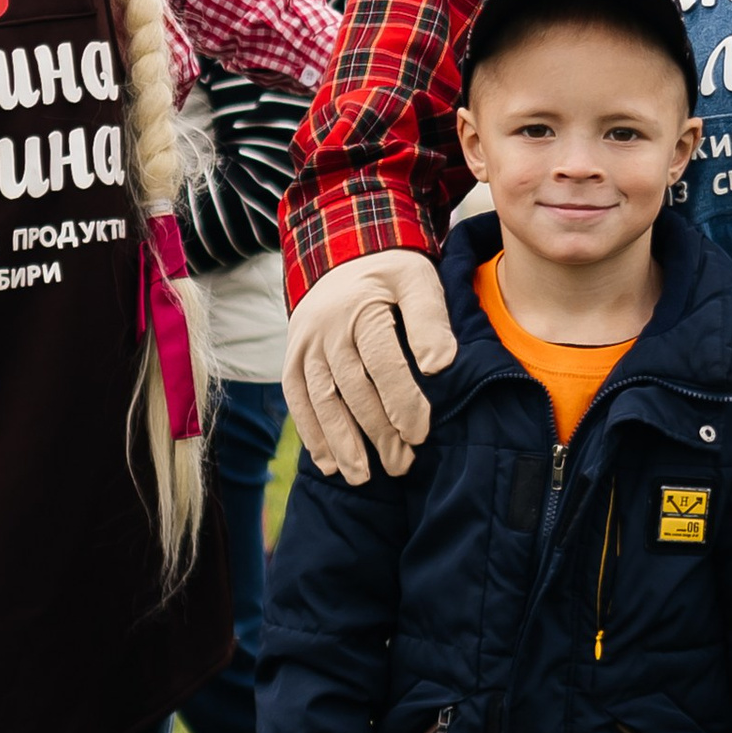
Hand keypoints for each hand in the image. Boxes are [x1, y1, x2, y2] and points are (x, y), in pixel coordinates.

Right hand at [282, 249, 453, 482]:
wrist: (342, 256)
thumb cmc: (391, 275)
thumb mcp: (417, 280)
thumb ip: (430, 319)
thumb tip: (439, 365)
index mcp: (361, 308)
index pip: (382, 361)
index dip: (401, 400)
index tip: (420, 433)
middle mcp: (327, 328)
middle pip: (352, 388)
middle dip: (377, 431)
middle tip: (402, 464)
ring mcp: (304, 345)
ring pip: (321, 400)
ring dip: (341, 442)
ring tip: (363, 476)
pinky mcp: (292, 359)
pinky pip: (297, 400)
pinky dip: (312, 434)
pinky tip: (329, 464)